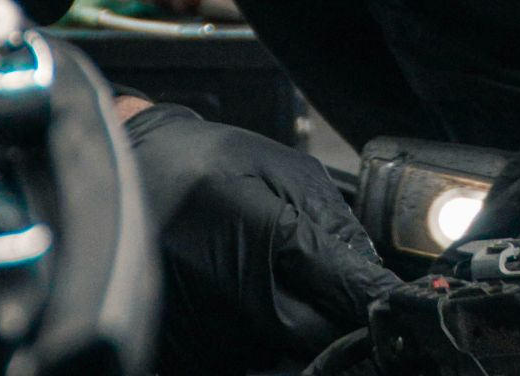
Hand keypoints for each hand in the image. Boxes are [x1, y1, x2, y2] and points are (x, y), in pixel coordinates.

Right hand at [123, 104, 401, 374]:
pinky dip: (254, 334)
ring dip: (293, 324)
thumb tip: (369, 270)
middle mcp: (229, 287)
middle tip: (330, 289)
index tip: (395, 305)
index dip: (372, 297)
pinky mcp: (183, 347)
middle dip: (335, 316)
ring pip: (281, 348)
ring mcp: (203, 324)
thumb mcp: (279, 167)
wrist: (124, 173)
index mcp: (259, 232)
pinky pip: (243, 355)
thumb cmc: (201, 163)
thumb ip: (332, 219)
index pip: (340, 285)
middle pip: (316, 333)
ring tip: (264, 276)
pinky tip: (238, 294)